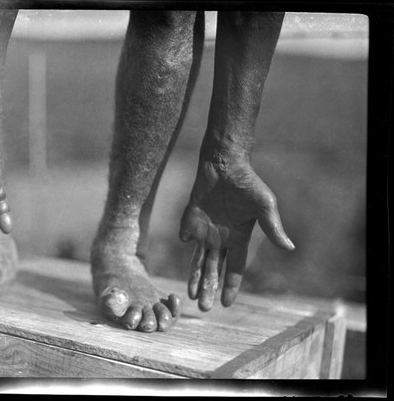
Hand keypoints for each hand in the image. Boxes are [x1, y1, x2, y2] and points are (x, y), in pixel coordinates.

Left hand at [179, 159, 293, 310]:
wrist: (225, 164)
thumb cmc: (248, 183)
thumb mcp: (264, 205)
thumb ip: (272, 227)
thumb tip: (289, 248)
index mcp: (238, 238)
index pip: (235, 268)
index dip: (230, 286)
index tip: (225, 304)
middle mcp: (221, 238)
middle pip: (214, 269)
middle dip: (209, 289)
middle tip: (203, 309)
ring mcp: (204, 229)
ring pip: (198, 259)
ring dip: (195, 277)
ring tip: (190, 296)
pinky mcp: (190, 218)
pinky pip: (185, 233)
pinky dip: (185, 239)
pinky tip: (186, 243)